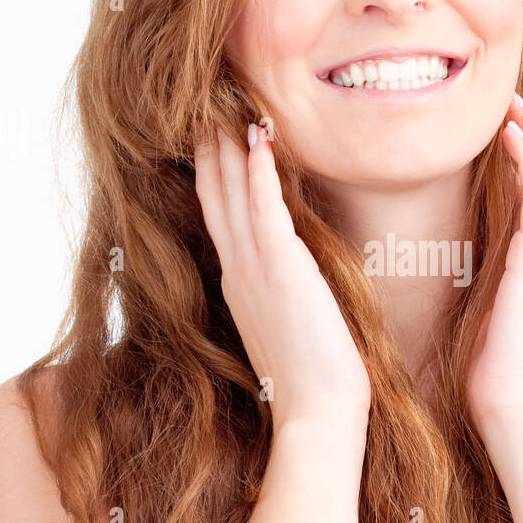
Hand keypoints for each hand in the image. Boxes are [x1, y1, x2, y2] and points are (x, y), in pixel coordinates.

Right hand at [194, 125, 370, 432]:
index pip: (219, 217)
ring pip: (232, 195)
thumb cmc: (314, 379)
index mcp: (239, 284)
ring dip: (230, 149)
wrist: (317, 412)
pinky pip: (264, 209)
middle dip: (211, 152)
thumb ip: (283, 294)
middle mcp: (238, 272)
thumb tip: (293, 278)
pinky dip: (259, 172)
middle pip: (215, 198)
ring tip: (227, 110)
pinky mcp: (282, 269)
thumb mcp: (289, 326)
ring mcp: (255, 270)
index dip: (214, 176)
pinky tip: (259, 140)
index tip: (212, 141)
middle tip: (205, 110)